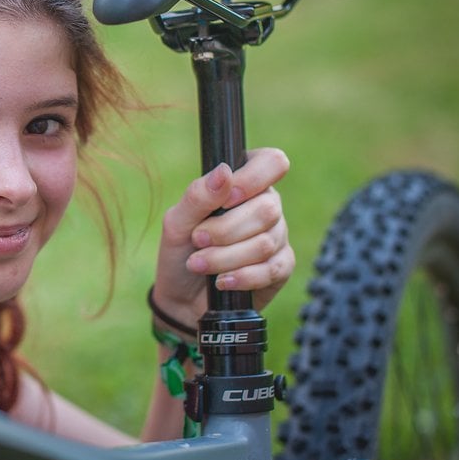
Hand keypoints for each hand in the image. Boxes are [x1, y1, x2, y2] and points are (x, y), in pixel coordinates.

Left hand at [152, 147, 292, 327]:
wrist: (182, 296)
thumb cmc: (180, 250)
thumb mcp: (177, 221)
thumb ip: (198, 195)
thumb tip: (224, 172)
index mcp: (244, 182)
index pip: (271, 162)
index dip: (252, 180)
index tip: (226, 199)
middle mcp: (267, 205)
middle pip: (267, 209)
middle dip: (224, 230)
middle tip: (197, 239)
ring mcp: (278, 236)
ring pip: (265, 242)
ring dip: (225, 257)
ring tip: (198, 264)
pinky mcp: (281, 267)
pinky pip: (272, 269)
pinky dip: (241, 277)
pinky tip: (221, 281)